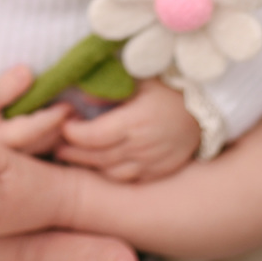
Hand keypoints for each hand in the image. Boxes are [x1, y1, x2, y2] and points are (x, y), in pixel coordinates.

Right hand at [0, 65, 71, 156]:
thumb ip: (3, 86)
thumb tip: (27, 72)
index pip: (30, 130)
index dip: (52, 118)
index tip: (69, 107)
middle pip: (37, 145)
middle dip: (59, 130)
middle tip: (78, 115)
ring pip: (36, 152)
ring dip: (54, 138)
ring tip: (72, 123)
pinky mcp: (0, 160)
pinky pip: (29, 152)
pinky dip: (43, 142)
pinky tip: (56, 134)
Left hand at [53, 79, 198, 181]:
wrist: (206, 110)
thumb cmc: (169, 88)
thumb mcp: (139, 79)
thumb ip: (109, 88)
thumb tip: (80, 95)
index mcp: (137, 121)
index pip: (93, 135)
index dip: (72, 132)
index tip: (62, 123)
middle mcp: (144, 146)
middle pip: (97, 156)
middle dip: (72, 151)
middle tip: (55, 145)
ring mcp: (152, 164)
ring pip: (110, 173)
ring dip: (88, 165)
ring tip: (71, 155)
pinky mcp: (159, 173)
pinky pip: (128, 180)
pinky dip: (110, 175)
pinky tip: (98, 165)